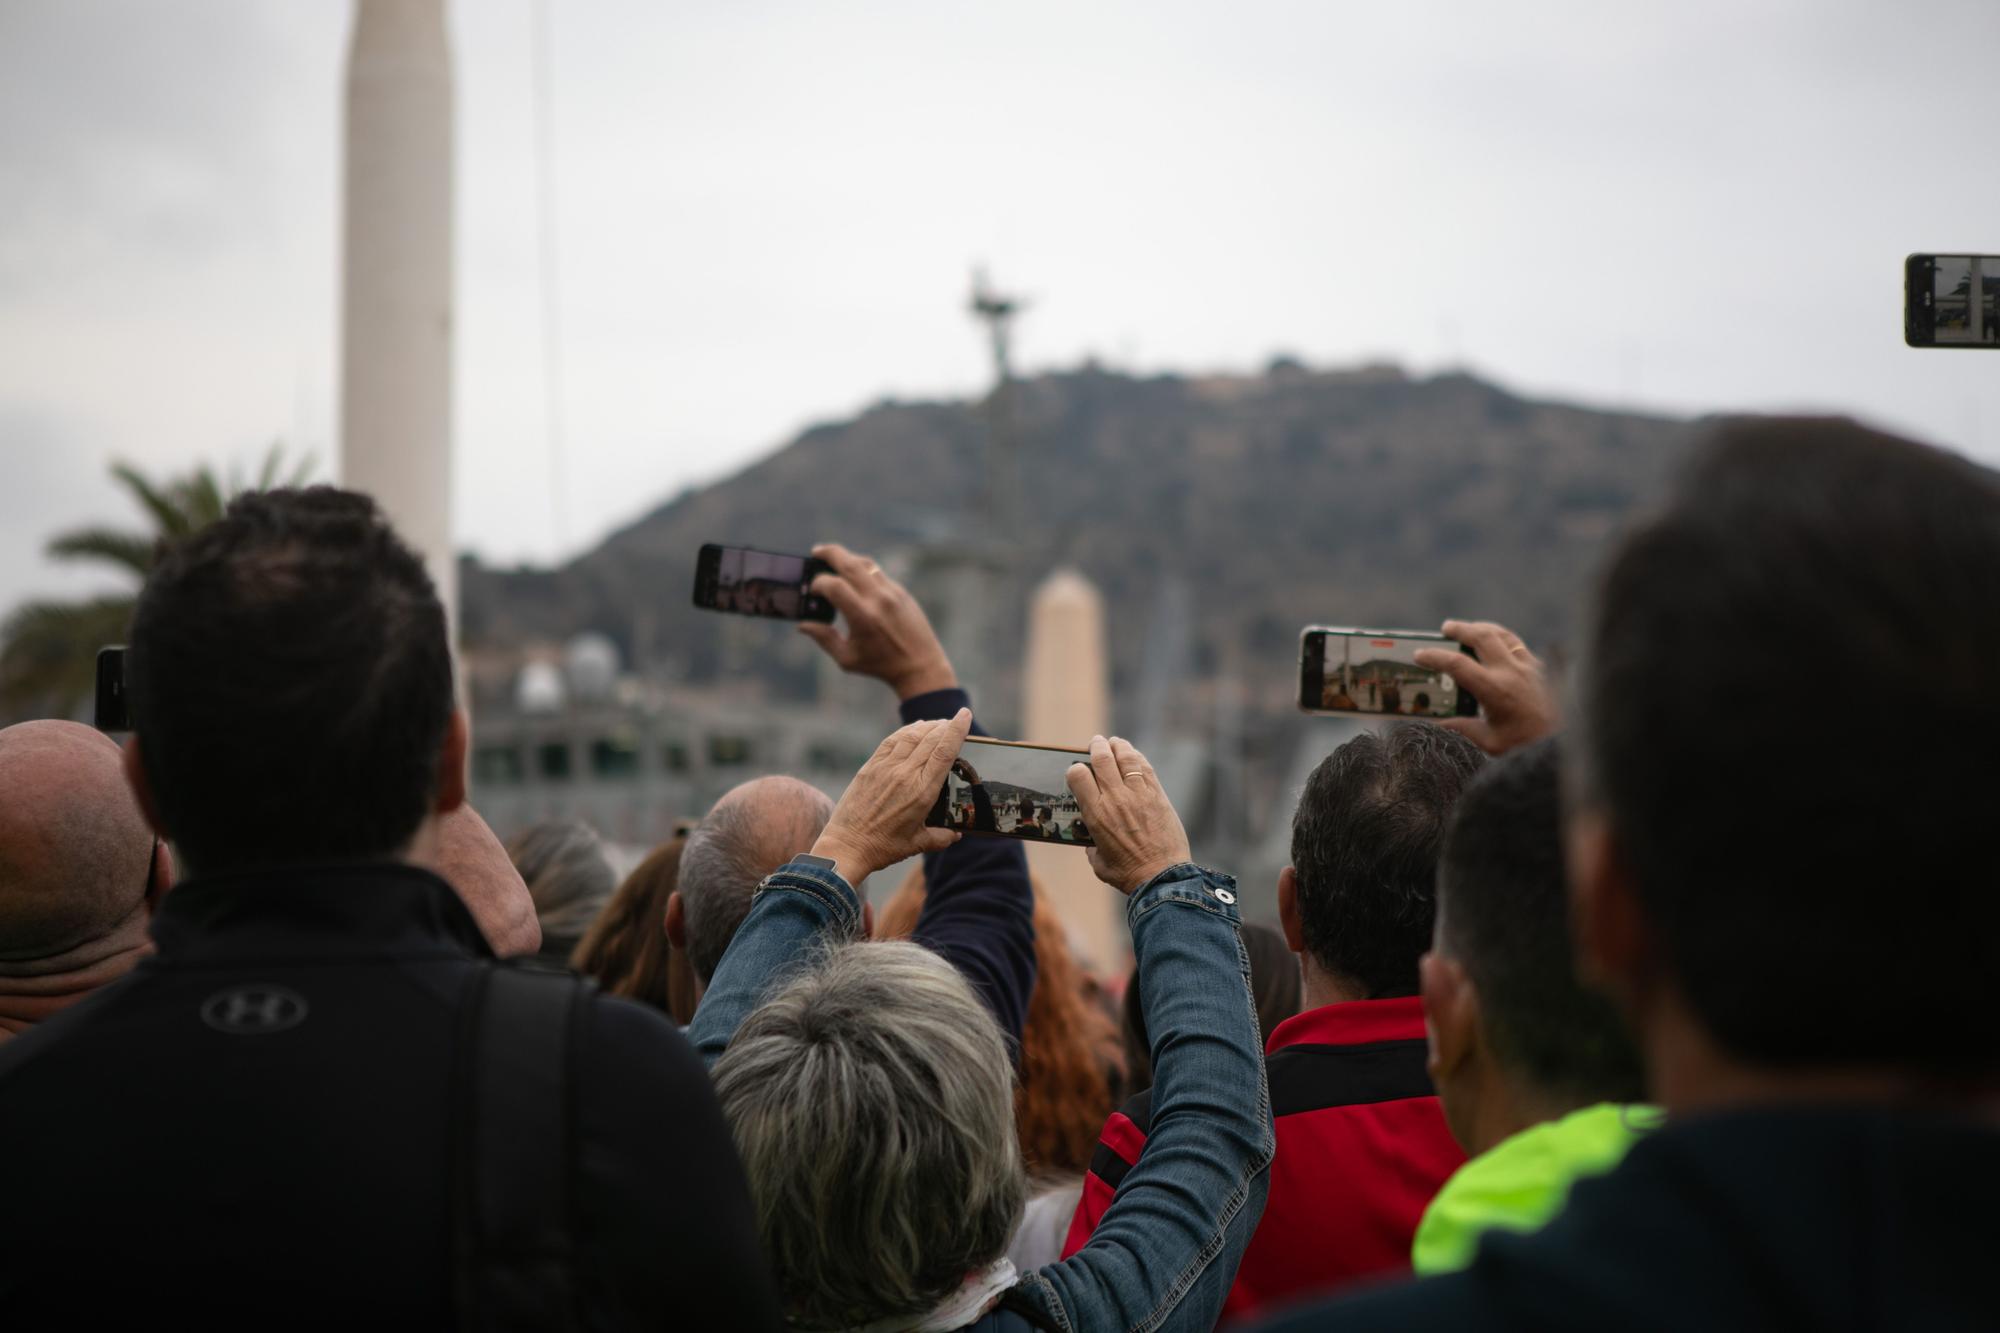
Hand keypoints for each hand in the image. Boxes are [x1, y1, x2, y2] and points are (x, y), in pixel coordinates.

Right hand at [798, 543, 956, 700]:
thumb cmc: (880, 665)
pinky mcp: (901, 592)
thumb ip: (823, 638)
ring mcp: (892, 592)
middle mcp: (878, 599)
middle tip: (816, 551)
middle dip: (829, 553)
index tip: (812, 589)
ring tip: (833, 559)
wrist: (920, 665)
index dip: (818, 583)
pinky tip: (853, 576)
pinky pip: (878, 572)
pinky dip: (862, 569)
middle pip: (849, 563)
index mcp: (862, 617)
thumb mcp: (847, 658)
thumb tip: (803, 625)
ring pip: (865, 563)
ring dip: (847, 557)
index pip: (834, 585)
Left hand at [811, 709, 971, 885]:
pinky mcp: (870, 767)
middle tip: (955, 720)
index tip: (965, 714)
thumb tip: (956, 834)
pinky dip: (905, 731)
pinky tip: (914, 728)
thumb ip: (941, 838)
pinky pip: (891, 741)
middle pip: (931, 738)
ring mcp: (886, 768)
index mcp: (923, 792)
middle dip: (945, 725)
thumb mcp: (918, 844)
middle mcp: (905, 774)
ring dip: (927, 726)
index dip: (957, 729)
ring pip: (911, 736)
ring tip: (938, 723)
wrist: (846, 846)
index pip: (945, 751)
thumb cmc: (883, 847)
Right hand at [1067, 736, 1192, 894]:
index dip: (1075, 768)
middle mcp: (1115, 799)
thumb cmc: (1128, 873)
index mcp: (1095, 814)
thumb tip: (1091, 839)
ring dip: (1118, 746)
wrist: (1163, 876)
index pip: (1077, 775)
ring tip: (1115, 743)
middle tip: (1096, 743)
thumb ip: (1091, 845)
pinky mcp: (1158, 795)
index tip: (1077, 769)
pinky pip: (1146, 768)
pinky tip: (1134, 756)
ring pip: (1126, 757)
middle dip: (1096, 746)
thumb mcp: (1098, 862)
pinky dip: (1137, 758)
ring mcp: (1138, 794)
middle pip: (1101, 758)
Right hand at [1413, 619, 1558, 755]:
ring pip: (1503, 635)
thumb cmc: (1527, 746)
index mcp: (1496, 690)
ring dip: (1482, 628)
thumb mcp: (1490, 742)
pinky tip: (1496, 645)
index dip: (1434, 657)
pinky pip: (1518, 644)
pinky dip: (1502, 639)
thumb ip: (1461, 728)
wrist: (1564, 746)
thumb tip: (1436, 722)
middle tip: (1445, 628)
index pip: (1457, 664)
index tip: (1419, 655)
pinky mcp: (1541, 668)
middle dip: (1460, 629)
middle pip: (1482, 637)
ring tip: (1469, 629)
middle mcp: (1513, 672)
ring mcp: (1530, 667)